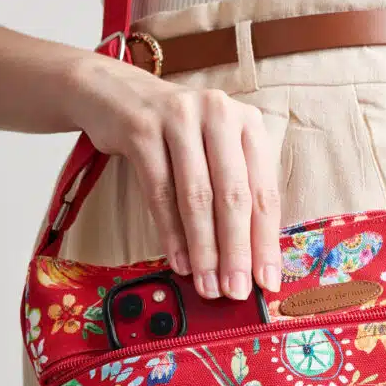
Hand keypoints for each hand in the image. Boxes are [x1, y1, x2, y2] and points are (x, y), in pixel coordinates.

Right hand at [65, 52, 280, 300]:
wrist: (117, 95)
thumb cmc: (178, 137)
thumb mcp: (215, 153)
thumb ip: (235, 196)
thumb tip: (249, 263)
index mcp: (249, 124)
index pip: (264, 192)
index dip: (266, 242)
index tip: (267, 282)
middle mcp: (219, 114)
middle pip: (234, 195)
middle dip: (237, 251)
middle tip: (237, 290)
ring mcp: (180, 117)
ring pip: (196, 196)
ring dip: (204, 249)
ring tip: (208, 285)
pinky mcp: (142, 128)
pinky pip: (160, 192)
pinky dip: (171, 233)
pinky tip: (180, 262)